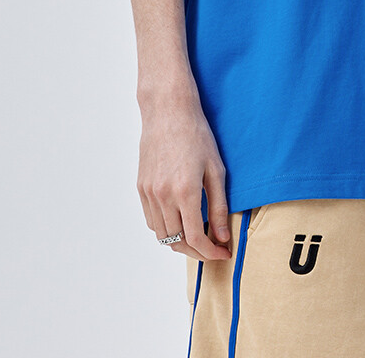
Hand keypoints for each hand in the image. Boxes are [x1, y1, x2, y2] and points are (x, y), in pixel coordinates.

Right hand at [136, 91, 233, 261]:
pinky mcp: (141, 188)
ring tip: (198, 237)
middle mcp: (163, 196)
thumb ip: (219, 206)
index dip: (211, 252)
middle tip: (213, 249)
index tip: (223, 253)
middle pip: (177, 242)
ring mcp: (149, 193)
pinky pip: (151, 220)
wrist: (168, 111)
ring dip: (180, 243)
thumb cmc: (196, 135)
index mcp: (184, 192)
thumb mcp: (216, 169)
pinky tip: (180, 221)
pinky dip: (165, 229)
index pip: (195, 238)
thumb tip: (221, 236)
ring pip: (162, 235)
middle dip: (197, 252)